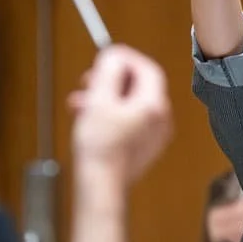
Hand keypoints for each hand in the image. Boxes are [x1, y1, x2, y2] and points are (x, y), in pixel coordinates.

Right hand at [68, 45, 172, 184]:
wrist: (101, 186)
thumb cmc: (100, 147)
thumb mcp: (100, 98)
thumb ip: (110, 70)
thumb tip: (115, 55)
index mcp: (154, 105)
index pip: (147, 69)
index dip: (126, 59)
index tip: (107, 57)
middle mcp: (160, 120)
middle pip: (139, 87)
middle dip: (111, 81)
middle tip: (90, 82)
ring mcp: (154, 136)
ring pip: (131, 105)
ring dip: (106, 99)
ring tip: (82, 105)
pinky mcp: (144, 148)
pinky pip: (130, 121)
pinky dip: (112, 115)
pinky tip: (91, 121)